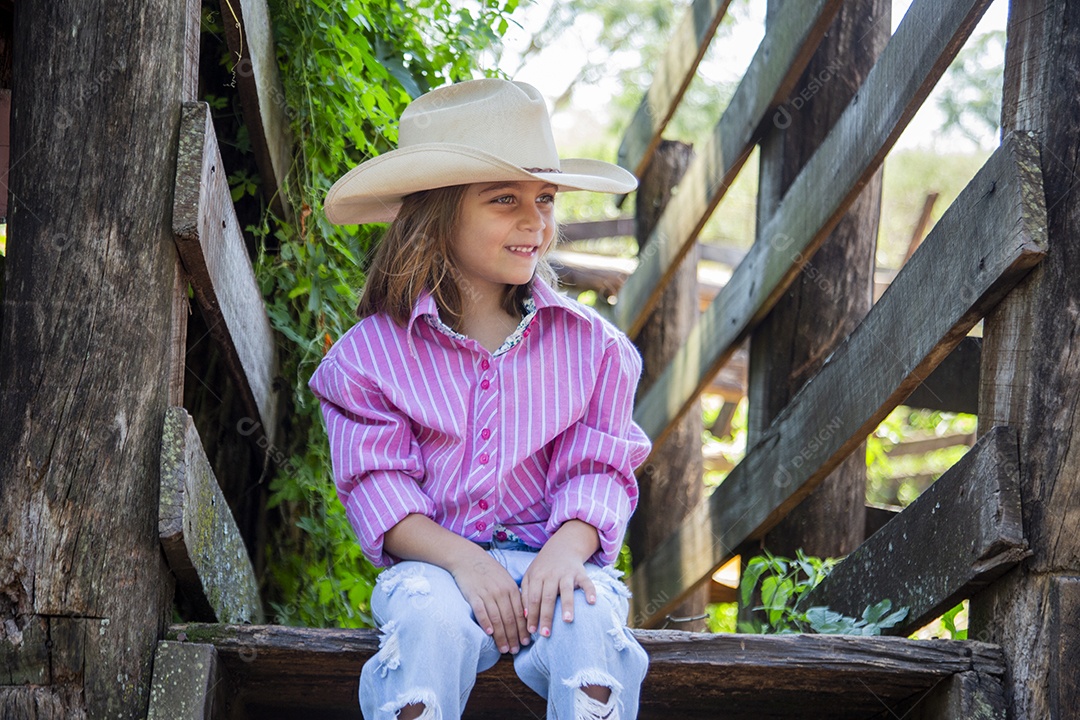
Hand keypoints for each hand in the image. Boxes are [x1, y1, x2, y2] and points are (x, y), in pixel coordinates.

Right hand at [383, 515, 530, 653]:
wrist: (467, 558)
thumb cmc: (488, 570)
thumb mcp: (504, 580)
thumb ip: (512, 595)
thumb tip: (521, 614)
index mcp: (511, 589)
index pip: (520, 613)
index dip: (524, 629)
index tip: (526, 642)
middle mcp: (501, 592)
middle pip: (510, 618)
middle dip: (514, 637)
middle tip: (516, 651)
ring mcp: (488, 593)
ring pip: (498, 618)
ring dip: (502, 636)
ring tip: (505, 649)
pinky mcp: (474, 595)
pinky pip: (481, 611)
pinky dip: (486, 623)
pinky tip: (489, 634)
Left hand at [521, 520, 600, 637]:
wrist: (562, 546)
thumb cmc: (543, 567)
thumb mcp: (530, 575)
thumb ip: (525, 594)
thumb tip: (525, 616)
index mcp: (537, 576)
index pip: (533, 598)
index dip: (532, 614)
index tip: (531, 631)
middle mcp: (552, 575)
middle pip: (547, 597)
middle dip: (546, 616)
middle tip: (545, 634)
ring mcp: (567, 573)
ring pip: (566, 590)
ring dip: (567, 605)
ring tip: (567, 620)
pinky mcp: (581, 572)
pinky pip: (587, 582)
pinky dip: (590, 591)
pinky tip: (592, 602)